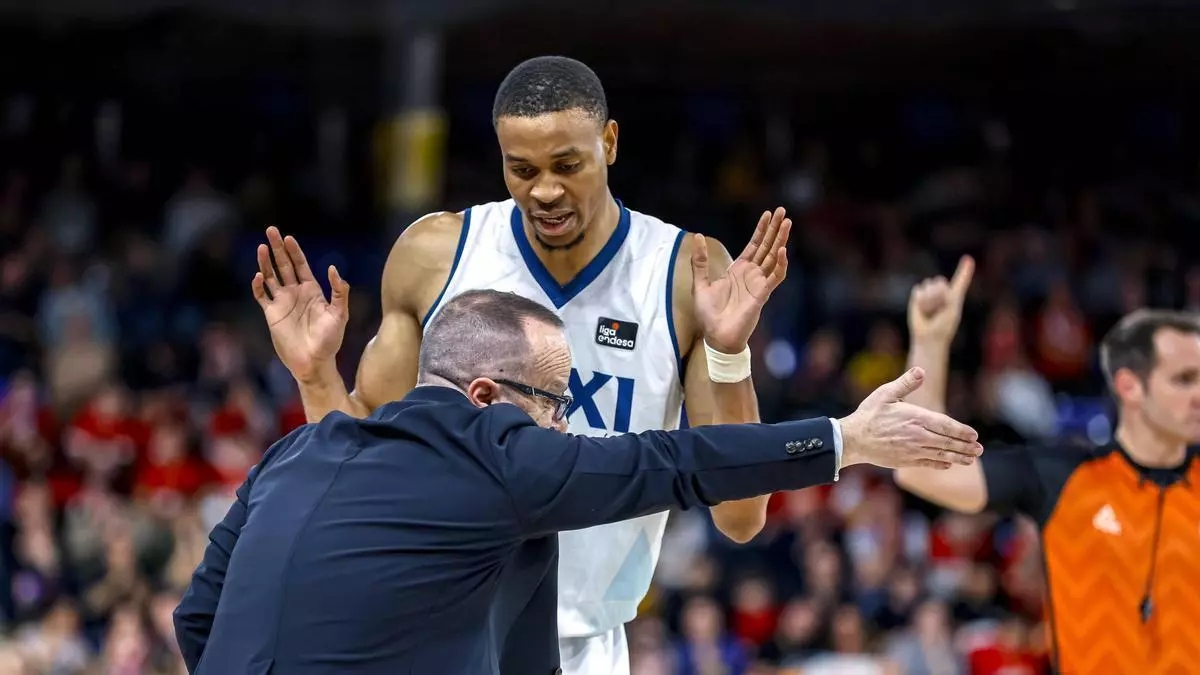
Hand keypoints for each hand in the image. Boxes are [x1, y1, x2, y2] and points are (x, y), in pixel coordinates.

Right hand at [251, 226, 350, 382]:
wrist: (314, 362)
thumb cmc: (330, 340)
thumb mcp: (340, 314)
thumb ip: (339, 292)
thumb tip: (334, 269)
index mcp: (313, 291)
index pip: (301, 265)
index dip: (294, 251)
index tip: (288, 237)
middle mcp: (296, 293)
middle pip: (284, 266)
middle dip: (277, 248)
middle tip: (270, 230)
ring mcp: (282, 303)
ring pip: (271, 277)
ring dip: (265, 262)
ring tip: (262, 247)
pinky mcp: (272, 315)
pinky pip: (262, 296)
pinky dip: (258, 286)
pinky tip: (258, 275)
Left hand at [691, 207, 790, 352]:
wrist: (716, 336)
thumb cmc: (710, 315)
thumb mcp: (700, 283)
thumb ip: (700, 261)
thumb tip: (696, 236)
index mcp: (739, 270)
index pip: (754, 245)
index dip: (761, 230)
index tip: (768, 214)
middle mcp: (752, 275)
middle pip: (767, 247)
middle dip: (775, 229)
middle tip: (783, 211)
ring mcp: (759, 284)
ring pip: (774, 258)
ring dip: (781, 240)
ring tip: (787, 223)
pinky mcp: (762, 294)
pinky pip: (775, 277)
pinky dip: (780, 264)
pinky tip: (783, 250)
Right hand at [837, 367, 981, 469]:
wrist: (853, 439)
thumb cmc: (869, 414)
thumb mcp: (886, 393)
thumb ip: (906, 383)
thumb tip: (921, 370)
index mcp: (916, 418)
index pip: (946, 425)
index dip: (961, 431)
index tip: (974, 434)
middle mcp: (918, 436)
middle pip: (947, 442)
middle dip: (965, 446)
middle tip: (979, 449)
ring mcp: (912, 450)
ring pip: (941, 454)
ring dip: (958, 457)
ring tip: (971, 459)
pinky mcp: (905, 460)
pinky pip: (928, 463)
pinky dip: (940, 464)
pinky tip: (949, 464)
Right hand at [908, 255, 973, 342]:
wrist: (930, 336)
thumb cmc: (944, 326)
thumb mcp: (951, 308)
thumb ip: (947, 293)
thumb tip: (937, 282)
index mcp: (954, 296)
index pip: (960, 281)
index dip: (965, 270)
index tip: (968, 259)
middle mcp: (942, 292)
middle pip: (939, 281)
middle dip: (938, 294)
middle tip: (939, 308)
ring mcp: (929, 294)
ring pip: (928, 285)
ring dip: (929, 300)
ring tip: (931, 311)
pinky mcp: (917, 297)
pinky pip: (918, 290)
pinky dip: (921, 301)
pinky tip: (923, 310)